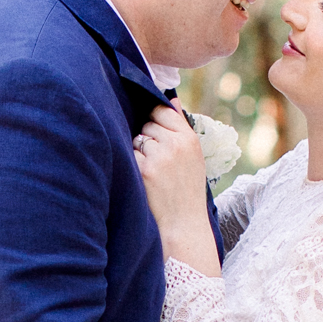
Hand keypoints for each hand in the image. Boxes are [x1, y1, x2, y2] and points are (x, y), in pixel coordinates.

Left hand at [133, 104, 217, 270]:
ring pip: (137, 139)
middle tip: (156, 160)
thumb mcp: (193, 156)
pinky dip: (132, 164)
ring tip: (152, 170)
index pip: (163, 110)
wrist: (183, 223)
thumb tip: (171, 99)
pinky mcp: (144, 170)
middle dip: (147, 137)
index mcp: (189, 138)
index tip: (156, 134)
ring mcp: (159, 157)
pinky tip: (143, 178)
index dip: (155, 120)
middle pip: (147, 124)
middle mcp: (175, 144)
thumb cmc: (187, 189)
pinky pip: (129, 154)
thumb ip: (181, 127)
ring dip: (138, 151)